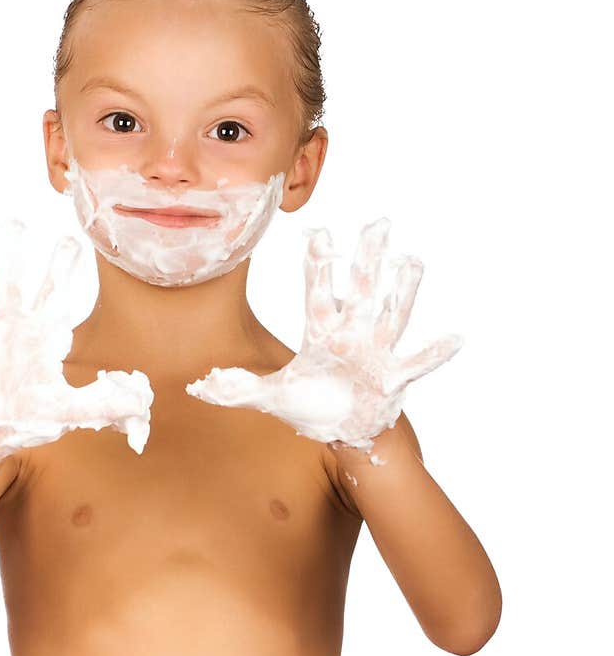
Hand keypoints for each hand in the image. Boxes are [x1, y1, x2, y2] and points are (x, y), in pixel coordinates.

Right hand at [0, 219, 153, 480]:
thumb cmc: (26, 421)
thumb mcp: (68, 413)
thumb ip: (104, 404)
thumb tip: (142, 399)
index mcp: (39, 337)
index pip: (53, 296)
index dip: (61, 270)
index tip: (71, 242)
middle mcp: (10, 328)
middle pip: (12, 284)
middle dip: (13, 255)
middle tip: (16, 223)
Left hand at [184, 218, 462, 453]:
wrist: (345, 432)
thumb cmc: (313, 408)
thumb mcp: (272, 399)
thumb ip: (238, 390)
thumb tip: (199, 386)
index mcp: (322, 334)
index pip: (318, 293)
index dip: (319, 265)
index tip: (319, 234)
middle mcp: (352, 336)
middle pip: (361, 289)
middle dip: (368, 258)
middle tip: (379, 222)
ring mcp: (376, 354)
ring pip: (391, 315)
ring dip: (402, 290)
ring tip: (412, 262)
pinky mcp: (393, 378)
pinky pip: (416, 362)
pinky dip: (435, 353)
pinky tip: (455, 338)